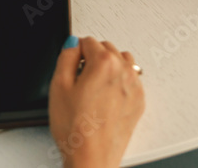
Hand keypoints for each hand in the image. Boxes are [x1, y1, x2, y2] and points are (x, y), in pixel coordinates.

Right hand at [49, 37, 144, 167]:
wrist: (92, 158)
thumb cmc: (76, 128)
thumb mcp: (58, 86)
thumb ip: (66, 57)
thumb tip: (72, 44)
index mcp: (104, 63)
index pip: (88, 41)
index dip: (76, 53)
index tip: (72, 67)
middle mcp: (124, 71)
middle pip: (107, 48)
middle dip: (92, 58)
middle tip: (79, 80)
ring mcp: (134, 87)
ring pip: (122, 61)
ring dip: (109, 67)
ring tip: (94, 87)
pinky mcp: (139, 101)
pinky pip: (131, 79)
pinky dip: (120, 82)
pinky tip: (106, 98)